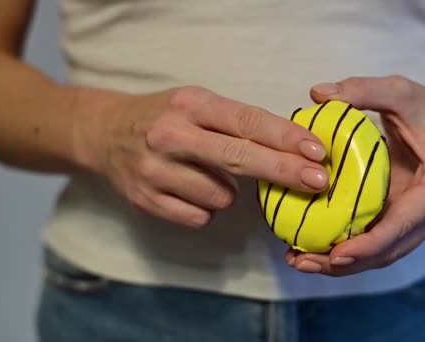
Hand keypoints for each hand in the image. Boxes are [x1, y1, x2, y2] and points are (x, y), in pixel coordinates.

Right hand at [82, 86, 328, 227]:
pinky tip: (190, 190)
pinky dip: (205, 208)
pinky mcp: (146, 200)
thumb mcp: (198, 104)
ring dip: (228, 191)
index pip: (247, 121)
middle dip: (283, 171)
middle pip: (239, 158)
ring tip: (207, 173)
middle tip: (318, 181)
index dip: (286, 138)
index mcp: (191, 104)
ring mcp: (156, 170)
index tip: (317, 151)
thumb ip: (239, 123)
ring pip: (222, 196)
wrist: (105, 133)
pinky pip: (200, 217)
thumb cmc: (167, 116)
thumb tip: (294, 150)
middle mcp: (172, 135)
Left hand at [286, 76, 424, 275]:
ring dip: (341, 265)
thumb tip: (317, 94)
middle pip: (389, 249)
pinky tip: (312, 251)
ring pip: (381, 255)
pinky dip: (347, 252)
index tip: (336, 254)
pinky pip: (376, 244)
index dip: (369, 244)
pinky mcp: (405, 223)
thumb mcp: (398, 91)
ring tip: (299, 262)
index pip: (403, 223)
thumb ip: (362, 89)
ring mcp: (421, 223)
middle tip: (302, 262)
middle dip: (346, 262)